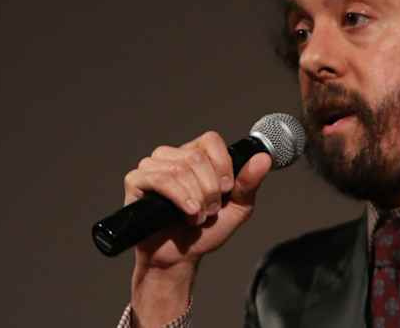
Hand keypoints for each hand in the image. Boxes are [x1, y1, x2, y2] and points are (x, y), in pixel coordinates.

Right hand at [123, 131, 271, 269]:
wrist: (180, 258)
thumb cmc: (206, 231)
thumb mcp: (238, 207)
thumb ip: (249, 183)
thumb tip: (264, 158)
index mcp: (196, 155)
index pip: (210, 140)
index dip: (222, 164)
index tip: (227, 189)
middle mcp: (172, 156)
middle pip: (196, 156)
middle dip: (210, 189)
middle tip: (210, 210)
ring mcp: (152, 167)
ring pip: (179, 168)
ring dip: (195, 197)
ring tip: (197, 216)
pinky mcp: (136, 181)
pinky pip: (159, 179)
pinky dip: (179, 197)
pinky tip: (187, 213)